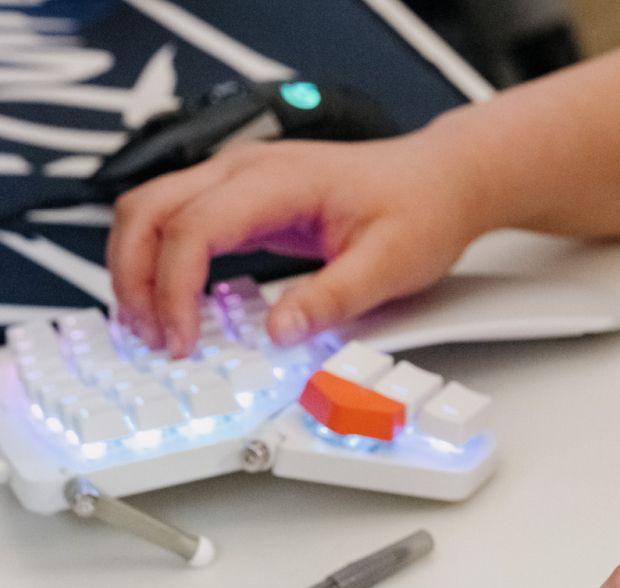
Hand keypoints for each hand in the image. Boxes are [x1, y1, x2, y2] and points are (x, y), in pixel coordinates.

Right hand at [107, 126, 489, 357]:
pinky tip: (176, 305)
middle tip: (151, 339)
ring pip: (152, 211)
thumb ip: (332, 300)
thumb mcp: (389, 266)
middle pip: (148, 209)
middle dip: (134, 277)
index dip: (175, 289)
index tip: (182, 341)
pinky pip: (180, 223)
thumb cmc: (420, 211)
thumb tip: (278, 333)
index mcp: (277, 181)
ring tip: (155, 328)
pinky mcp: (245, 201)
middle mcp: (245, 169)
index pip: (194, 227)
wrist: (440, 181)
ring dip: (139, 268)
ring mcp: (240, 181)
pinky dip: (163, 262)